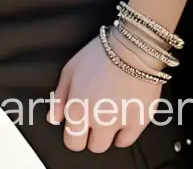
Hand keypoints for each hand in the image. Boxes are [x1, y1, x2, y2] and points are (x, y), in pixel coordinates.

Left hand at [47, 34, 162, 151]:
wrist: (131, 47)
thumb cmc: (99, 54)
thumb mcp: (70, 70)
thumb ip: (59, 97)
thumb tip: (54, 119)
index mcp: (78, 107)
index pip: (72, 142)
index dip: (74, 135)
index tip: (78, 127)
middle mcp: (97, 119)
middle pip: (92, 146)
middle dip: (90, 135)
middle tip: (94, 118)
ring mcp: (119, 123)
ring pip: (108, 146)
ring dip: (106, 135)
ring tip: (108, 116)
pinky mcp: (139, 121)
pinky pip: (127, 141)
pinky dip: (123, 133)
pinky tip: (121, 117)